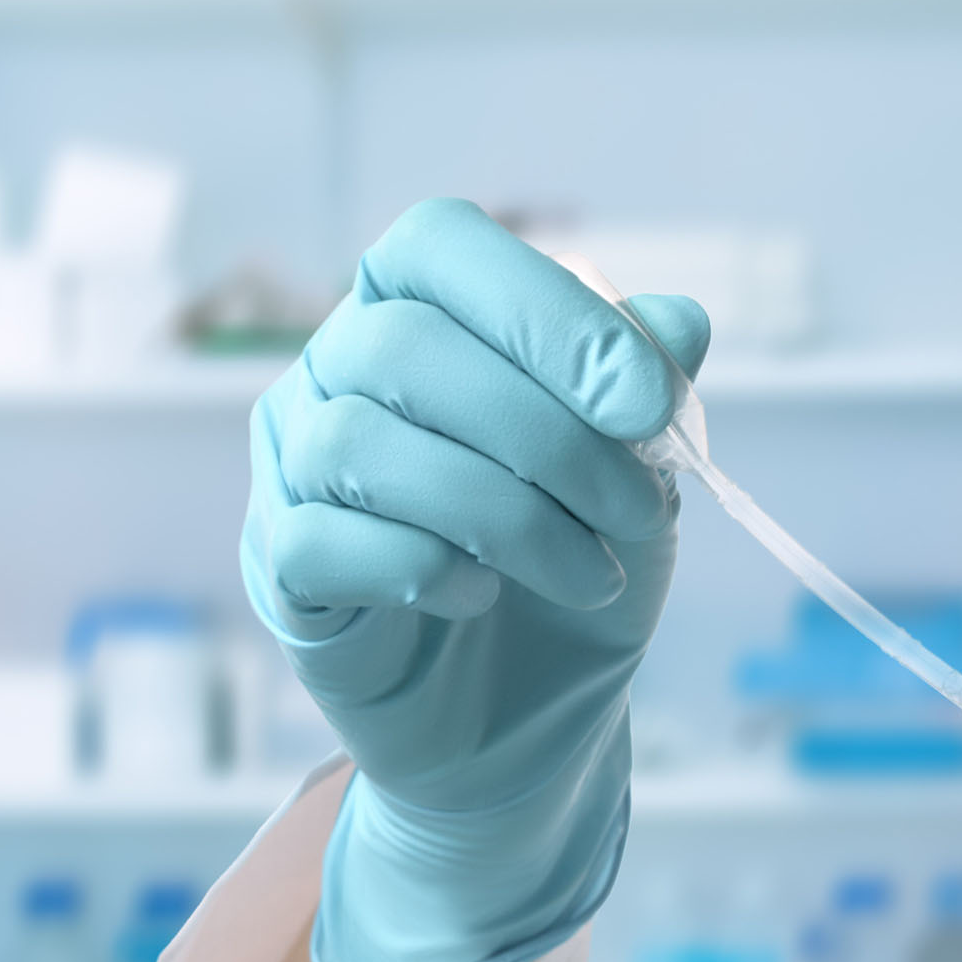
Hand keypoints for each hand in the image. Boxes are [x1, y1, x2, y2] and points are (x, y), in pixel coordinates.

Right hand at [243, 199, 709, 961]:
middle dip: (551, 435)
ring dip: (505, 513)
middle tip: (639, 512)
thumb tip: (680, 324)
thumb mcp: (638, 471)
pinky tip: (484, 596)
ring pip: (361, 443)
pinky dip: (422, 567)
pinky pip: (321, 540)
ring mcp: (293, 466)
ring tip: (586, 570)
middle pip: (406, 345)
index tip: (645, 402)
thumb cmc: (575, 560)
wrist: (533, 717)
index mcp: (417, 308)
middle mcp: (335, 369)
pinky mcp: (281, 568)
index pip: (438, 244)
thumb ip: (648, 389)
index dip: (545, 310)